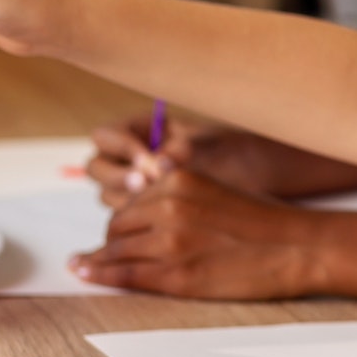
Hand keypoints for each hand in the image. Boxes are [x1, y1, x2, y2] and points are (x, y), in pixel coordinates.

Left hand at [67, 169, 326, 298]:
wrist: (300, 246)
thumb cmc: (266, 222)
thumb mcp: (216, 192)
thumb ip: (179, 198)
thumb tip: (145, 216)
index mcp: (178, 179)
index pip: (130, 200)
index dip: (123, 220)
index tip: (117, 233)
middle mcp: (168, 205)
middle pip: (116, 225)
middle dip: (111, 241)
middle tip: (111, 254)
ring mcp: (170, 241)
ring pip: (114, 250)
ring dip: (100, 260)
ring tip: (88, 267)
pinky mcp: (177, 274)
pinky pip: (125, 275)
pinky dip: (100, 274)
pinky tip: (86, 273)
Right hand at [86, 117, 285, 208]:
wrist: (258, 180)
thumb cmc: (235, 153)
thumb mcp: (213, 145)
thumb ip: (184, 149)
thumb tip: (161, 163)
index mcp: (141, 130)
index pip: (106, 136)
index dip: (123, 147)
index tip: (151, 161)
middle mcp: (130, 159)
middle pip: (98, 169)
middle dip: (119, 177)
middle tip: (146, 184)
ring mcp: (136, 187)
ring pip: (110, 197)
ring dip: (127, 202)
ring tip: (157, 207)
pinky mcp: (146, 215)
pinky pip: (128, 220)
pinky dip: (139, 222)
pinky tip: (161, 225)